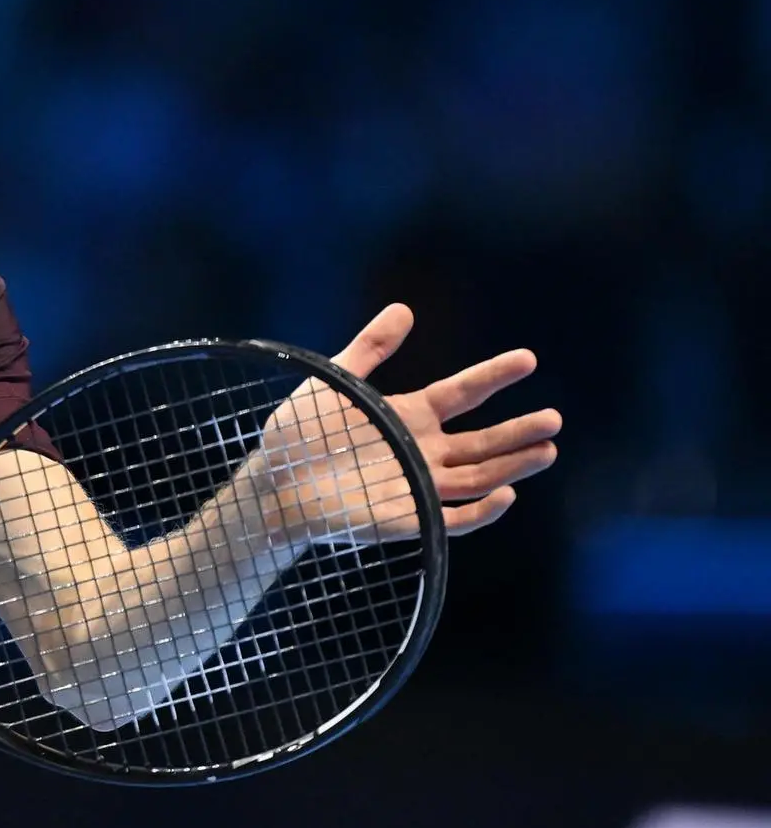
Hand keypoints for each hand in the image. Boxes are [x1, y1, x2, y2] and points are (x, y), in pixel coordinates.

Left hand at [257, 303, 560, 546]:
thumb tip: (404, 309)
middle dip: (518, 431)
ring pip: (478, 478)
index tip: (527, 359)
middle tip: (554, 419)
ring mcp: (419, 486)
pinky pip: (454, 519)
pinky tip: (505, 494)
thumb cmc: (301, 433)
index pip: (462, 394)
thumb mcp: (336, 380)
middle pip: (482, 442)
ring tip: (547, 449)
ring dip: (512, 466)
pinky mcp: (409, 518)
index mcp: (410, 415)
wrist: (272, 482)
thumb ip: (370, 348)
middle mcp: (423, 450)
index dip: (493, 377)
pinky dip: (481, 510)